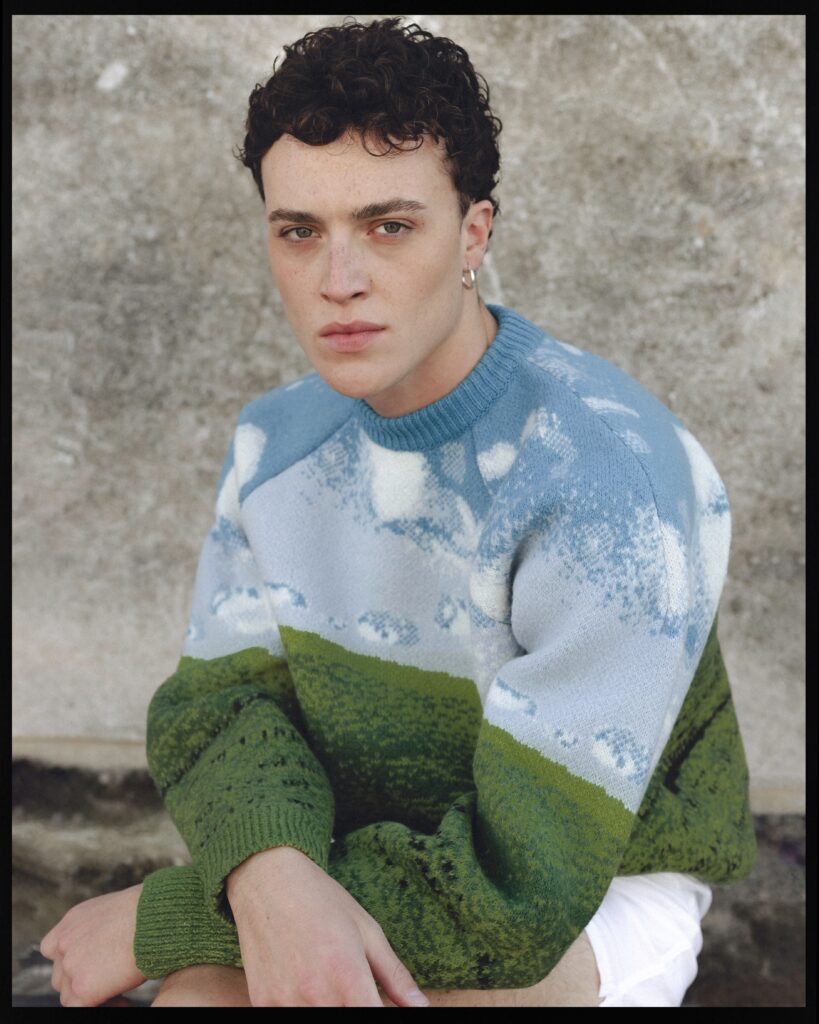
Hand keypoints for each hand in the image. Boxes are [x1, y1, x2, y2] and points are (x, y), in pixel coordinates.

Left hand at [39, 883, 146, 1006]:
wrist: (154, 916)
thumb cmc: (147, 911)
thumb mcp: (113, 911)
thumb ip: (97, 928)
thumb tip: (105, 944)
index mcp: (70, 922)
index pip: (57, 950)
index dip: (76, 959)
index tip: (96, 963)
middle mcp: (63, 943)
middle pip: (62, 973)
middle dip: (82, 977)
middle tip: (111, 977)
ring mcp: (69, 966)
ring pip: (69, 993)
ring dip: (90, 993)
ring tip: (119, 987)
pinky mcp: (81, 987)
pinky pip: (78, 1008)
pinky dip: (103, 1006)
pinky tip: (124, 1000)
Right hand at [226, 846, 428, 1006]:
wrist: (267, 880)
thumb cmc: (322, 900)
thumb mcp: (368, 931)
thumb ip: (395, 975)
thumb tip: (421, 1006)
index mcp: (348, 976)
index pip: (372, 1019)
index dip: (379, 1015)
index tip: (376, 1002)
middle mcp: (316, 995)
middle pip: (344, 1022)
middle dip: (352, 1006)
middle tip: (348, 986)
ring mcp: (284, 1002)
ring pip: (315, 1020)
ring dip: (325, 1006)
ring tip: (323, 981)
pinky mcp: (261, 1003)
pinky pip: (287, 1017)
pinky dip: (297, 1004)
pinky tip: (299, 983)